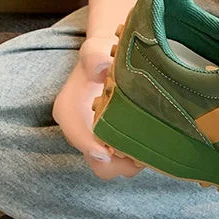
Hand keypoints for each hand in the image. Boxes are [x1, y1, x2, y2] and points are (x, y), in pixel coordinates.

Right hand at [52, 36, 143, 179]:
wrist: (108, 62)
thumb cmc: (100, 56)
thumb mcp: (95, 51)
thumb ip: (95, 57)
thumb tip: (103, 67)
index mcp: (68, 111)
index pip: (76, 136)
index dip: (91, 147)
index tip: (107, 152)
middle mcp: (81, 133)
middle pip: (98, 164)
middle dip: (119, 161)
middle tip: (139, 149)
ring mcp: (97, 143)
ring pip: (114, 168)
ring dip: (132, 162)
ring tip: (148, 144)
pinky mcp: (113, 147)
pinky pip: (124, 164)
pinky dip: (137, 159)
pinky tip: (150, 143)